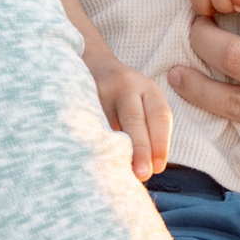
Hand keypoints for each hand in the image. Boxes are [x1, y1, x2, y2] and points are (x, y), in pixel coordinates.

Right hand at [88, 55, 170, 179]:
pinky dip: (91, 143)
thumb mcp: (142, 102)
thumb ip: (148, 129)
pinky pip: (86, 123)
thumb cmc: (125, 95)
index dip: (161, 143)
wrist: (92, 65)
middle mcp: (125, 86)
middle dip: (140, 148)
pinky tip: (91, 160)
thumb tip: (145, 172)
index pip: (159, 115)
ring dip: (111, 150)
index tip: (158, 168)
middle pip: (134, 118)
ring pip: (107, 123)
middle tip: (143, 174)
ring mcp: (99, 90)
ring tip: (115, 173)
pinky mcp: (78, 97)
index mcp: (147, 88)